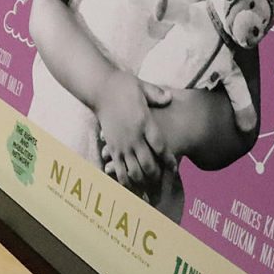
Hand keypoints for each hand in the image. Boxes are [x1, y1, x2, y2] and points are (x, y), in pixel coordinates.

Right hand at [93, 71, 172, 189]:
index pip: (160, 147)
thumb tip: (170, 98)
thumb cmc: (122, 86)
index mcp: (143, 122)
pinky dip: (125, 180)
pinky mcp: (111, 146)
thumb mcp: (142, 87)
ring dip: (142, 181)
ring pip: (133, 171)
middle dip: (156, 175)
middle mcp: (132, 136)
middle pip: (148, 164)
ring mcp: (120, 143)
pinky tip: (131, 186)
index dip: (168, 160)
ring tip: (147, 186)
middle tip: (161, 179)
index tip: (174, 167)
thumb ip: (157, 94)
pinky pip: (118, 169)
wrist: (99, 88)